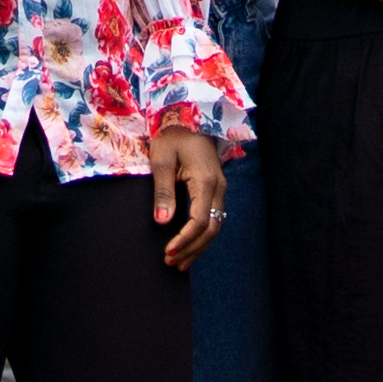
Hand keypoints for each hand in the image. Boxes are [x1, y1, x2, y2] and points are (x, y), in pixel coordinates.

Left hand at [150, 126, 223, 265]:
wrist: (189, 118)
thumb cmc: (172, 137)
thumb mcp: (162, 160)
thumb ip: (163, 192)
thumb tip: (162, 222)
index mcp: (205, 181)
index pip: (199, 221)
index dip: (184, 240)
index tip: (168, 252)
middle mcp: (218, 188)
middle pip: (211, 229)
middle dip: (192, 249)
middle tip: (171, 263)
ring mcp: (220, 189)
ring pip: (215, 226)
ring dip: (198, 246)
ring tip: (180, 263)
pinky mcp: (216, 189)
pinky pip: (214, 218)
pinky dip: (203, 235)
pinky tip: (190, 246)